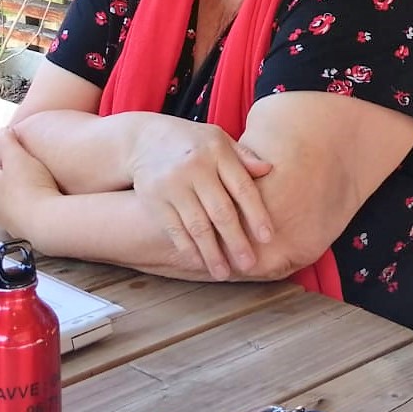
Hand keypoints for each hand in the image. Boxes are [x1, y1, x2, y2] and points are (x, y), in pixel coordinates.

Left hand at [0, 127, 60, 238]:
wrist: (44, 223)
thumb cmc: (30, 188)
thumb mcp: (17, 158)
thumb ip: (7, 142)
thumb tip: (0, 131)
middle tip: (2, 154)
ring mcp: (6, 215)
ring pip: (4, 192)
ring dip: (8, 181)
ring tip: (15, 174)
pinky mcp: (20, 225)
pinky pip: (17, 205)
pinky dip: (18, 196)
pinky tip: (26, 196)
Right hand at [127, 115, 272, 279]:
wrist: (144, 138)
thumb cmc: (192, 142)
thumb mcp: (218, 139)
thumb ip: (243, 157)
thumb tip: (269, 170)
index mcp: (217, 152)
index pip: (242, 187)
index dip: (256, 214)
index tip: (267, 238)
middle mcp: (195, 167)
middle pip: (221, 211)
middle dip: (236, 241)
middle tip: (250, 265)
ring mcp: (173, 184)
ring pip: (197, 226)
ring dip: (212, 253)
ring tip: (223, 273)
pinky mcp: (155, 199)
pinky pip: (175, 229)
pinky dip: (187, 249)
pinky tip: (199, 262)